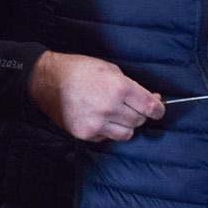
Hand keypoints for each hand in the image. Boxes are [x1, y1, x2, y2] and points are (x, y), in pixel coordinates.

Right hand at [29, 51, 165, 141]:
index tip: (159, 110)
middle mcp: (110, 107)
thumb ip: (133, 86)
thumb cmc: (80, 71)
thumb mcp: (110, 70)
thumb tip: (152, 99)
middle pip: (139, 121)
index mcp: (119, 88)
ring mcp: (97, 123)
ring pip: (126, 134)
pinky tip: (98, 117)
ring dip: (125, 125)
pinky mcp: (86, 134)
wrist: (49, 81)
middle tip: (131, 106)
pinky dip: (107, 130)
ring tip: (115, 114)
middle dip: (139, 114)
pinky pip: (107, 138)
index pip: (150, 107)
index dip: (159, 110)